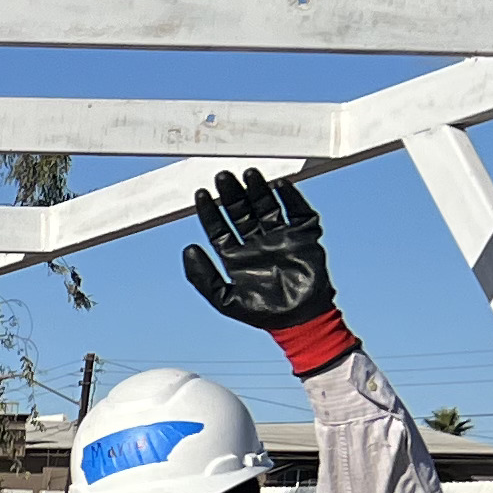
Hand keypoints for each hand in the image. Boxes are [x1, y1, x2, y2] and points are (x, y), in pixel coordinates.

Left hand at [181, 167, 334, 333]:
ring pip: (266, 207)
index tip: (201, 194)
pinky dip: (291, 197)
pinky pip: (298, 211)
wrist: (300, 319)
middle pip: (241, 212)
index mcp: (236, 256)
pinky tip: (280, 185)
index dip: (210, 211)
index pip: (219, 228)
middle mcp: (256, 243)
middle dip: (232, 194)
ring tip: (247, 173)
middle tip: (222, 177)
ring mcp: (280, 237)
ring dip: (257, 190)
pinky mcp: (304, 235)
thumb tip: (188, 248)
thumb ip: (202, 277)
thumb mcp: (224, 299)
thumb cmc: (262, 313)